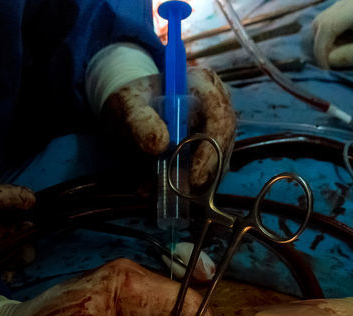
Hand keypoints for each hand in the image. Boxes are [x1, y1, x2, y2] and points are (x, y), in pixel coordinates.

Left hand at [104, 67, 236, 186]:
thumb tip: (160, 145)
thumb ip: (140, 121)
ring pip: (217, 164)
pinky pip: (204, 174)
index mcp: (204, 85)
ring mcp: (216, 130)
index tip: (195, 176)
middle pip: (224, 144)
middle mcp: (217, 107)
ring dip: (192, 183)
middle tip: (182, 193)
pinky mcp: (208, 151)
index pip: (221, 117)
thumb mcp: (128, 106)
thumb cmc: (132, 100)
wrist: (129, 109)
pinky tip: (157, 189)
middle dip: (205, 173)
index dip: (212, 149)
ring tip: (160, 189)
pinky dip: (183, 186)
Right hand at [312, 0, 352, 69]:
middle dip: (322, 47)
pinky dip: (333, 35)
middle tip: (339, 64)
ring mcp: (347, 0)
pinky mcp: (349, 3)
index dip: (320, 51)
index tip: (327, 71)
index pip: (326, 27)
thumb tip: (329, 61)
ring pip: (322, 21)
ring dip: (326, 42)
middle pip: (319, 24)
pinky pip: (331, 19)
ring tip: (347, 53)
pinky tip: (350, 43)